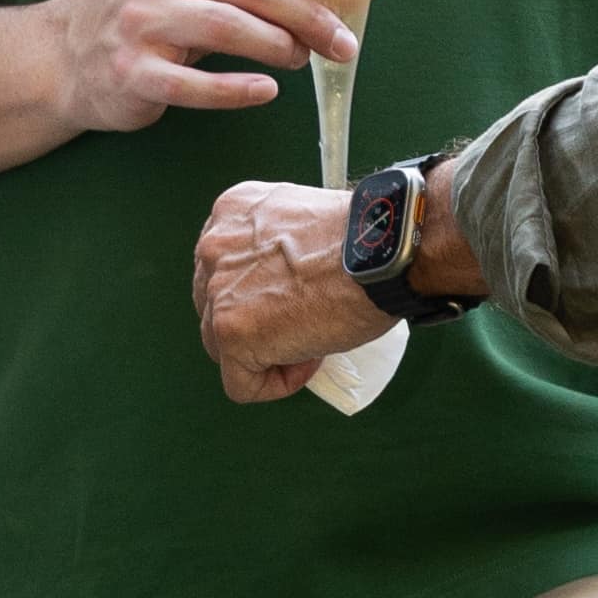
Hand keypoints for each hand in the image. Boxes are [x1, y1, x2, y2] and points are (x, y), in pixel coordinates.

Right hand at [55, 0, 369, 139]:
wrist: (75, 55)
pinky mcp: (132, 69)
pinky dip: (239, 89)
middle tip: (344, 41)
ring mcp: (138, 17)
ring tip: (305, 59)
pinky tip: (267, 90)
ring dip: (281, 47)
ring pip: (228, 27)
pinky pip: (197, 84)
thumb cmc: (157, 7)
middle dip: (309, 13)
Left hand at [192, 180, 380, 399]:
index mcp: (232, 212)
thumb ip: (278, 248)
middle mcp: (215, 248)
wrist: (382, 254)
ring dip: (268, 353)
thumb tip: (282, 287)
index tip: (292, 299)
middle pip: (216, 308)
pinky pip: (241, 384)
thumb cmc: (363, 240)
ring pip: (223, 348)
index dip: (259, 295)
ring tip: (312, 340)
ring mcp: (218, 292)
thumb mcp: (306, 224)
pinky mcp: (232, 333)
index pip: (222, 270)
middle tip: (304, 322)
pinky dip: (274, 385)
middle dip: (258, 324)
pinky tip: (309, 361)